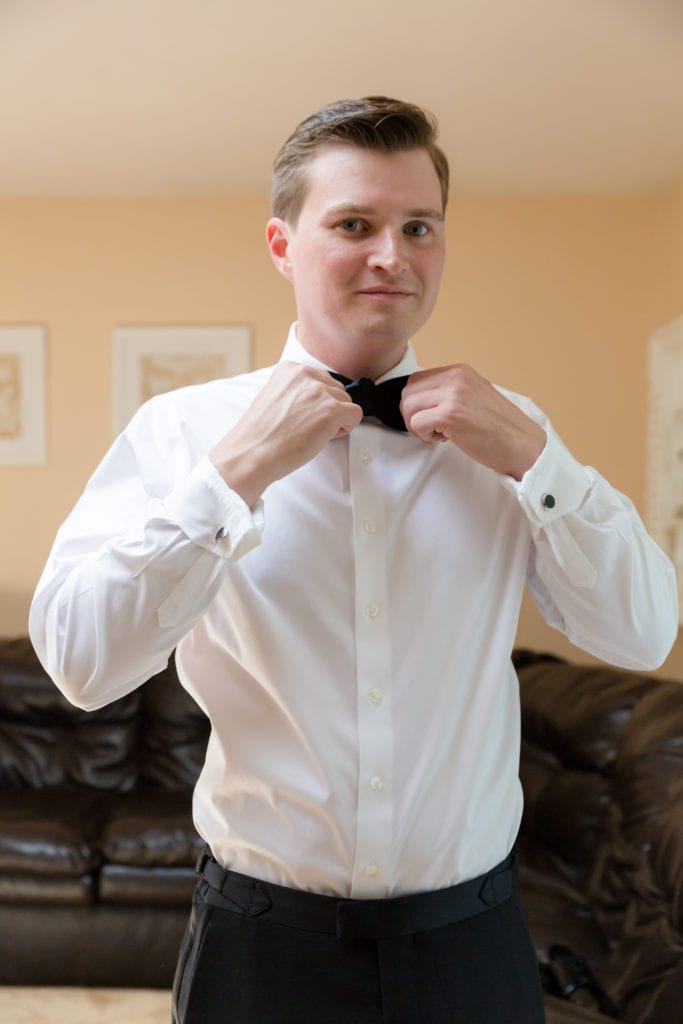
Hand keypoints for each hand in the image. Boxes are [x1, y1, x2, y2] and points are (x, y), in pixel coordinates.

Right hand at [210, 362, 362, 505]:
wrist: (252, 453)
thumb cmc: (260, 434)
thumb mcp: (275, 397)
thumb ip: (296, 391)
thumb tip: (318, 400)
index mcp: (290, 368)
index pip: (321, 380)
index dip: (315, 402)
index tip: (300, 415)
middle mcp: (306, 374)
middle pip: (336, 390)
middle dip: (327, 409)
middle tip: (305, 426)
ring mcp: (319, 391)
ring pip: (347, 403)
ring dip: (335, 420)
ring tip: (310, 433)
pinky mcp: (331, 410)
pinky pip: (355, 415)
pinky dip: (345, 428)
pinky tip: (323, 437)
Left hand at [400, 364, 545, 479]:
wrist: (523, 444)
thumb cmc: (500, 428)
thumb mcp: (474, 396)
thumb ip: (450, 392)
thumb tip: (423, 399)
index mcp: (460, 371)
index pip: (417, 380)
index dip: (418, 404)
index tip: (432, 419)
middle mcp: (456, 377)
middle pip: (408, 391)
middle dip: (412, 415)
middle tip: (432, 429)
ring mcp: (453, 394)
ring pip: (408, 406)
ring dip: (417, 426)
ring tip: (439, 434)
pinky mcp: (450, 414)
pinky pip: (416, 423)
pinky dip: (424, 436)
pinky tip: (445, 439)